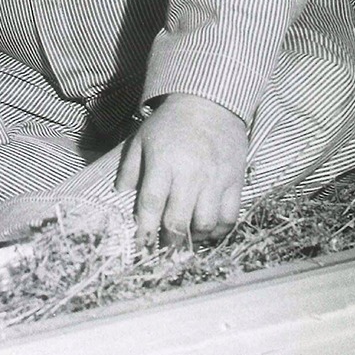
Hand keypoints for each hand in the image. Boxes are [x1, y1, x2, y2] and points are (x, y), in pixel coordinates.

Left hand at [114, 93, 247, 248]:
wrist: (210, 104)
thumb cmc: (170, 124)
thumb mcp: (142, 139)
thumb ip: (129, 168)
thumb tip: (119, 195)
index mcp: (163, 163)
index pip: (152, 204)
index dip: (145, 229)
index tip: (141, 245)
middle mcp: (190, 174)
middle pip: (178, 220)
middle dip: (168, 241)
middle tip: (163, 249)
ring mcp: (215, 179)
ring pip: (205, 223)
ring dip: (193, 238)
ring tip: (185, 239)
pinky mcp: (235, 181)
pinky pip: (230, 216)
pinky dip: (219, 230)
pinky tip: (208, 231)